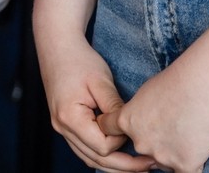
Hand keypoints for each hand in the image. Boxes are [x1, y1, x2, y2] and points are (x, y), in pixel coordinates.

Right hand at [39, 39, 155, 171]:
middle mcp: (62, 128)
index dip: (122, 141)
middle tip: (152, 166)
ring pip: (90, 159)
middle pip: (96, 159)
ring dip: (115, 166)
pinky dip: (103, 156)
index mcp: (70, 117)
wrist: (57, 48)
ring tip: (140, 167)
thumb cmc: (79, 61)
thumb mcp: (101, 82)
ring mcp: (62, 129)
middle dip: (125, 166)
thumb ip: (115, 108)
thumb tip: (128, 130)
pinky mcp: (67, 126)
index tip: (135, 127)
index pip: (102, 146)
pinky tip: (121, 156)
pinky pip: (85, 150)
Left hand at [97, 75, 208, 172]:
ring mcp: (162, 156)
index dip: (115, 130)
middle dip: (156, 141)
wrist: (202, 90)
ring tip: (192, 133)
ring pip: (165, 161)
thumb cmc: (178, 82)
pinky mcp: (185, 163)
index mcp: (127, 121)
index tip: (121, 128)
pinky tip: (195, 159)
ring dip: (176, 152)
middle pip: (142, 148)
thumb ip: (143, 108)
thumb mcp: (149, 91)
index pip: (108, 129)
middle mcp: (140, 142)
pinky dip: (191, 166)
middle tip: (174, 126)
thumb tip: (148, 113)